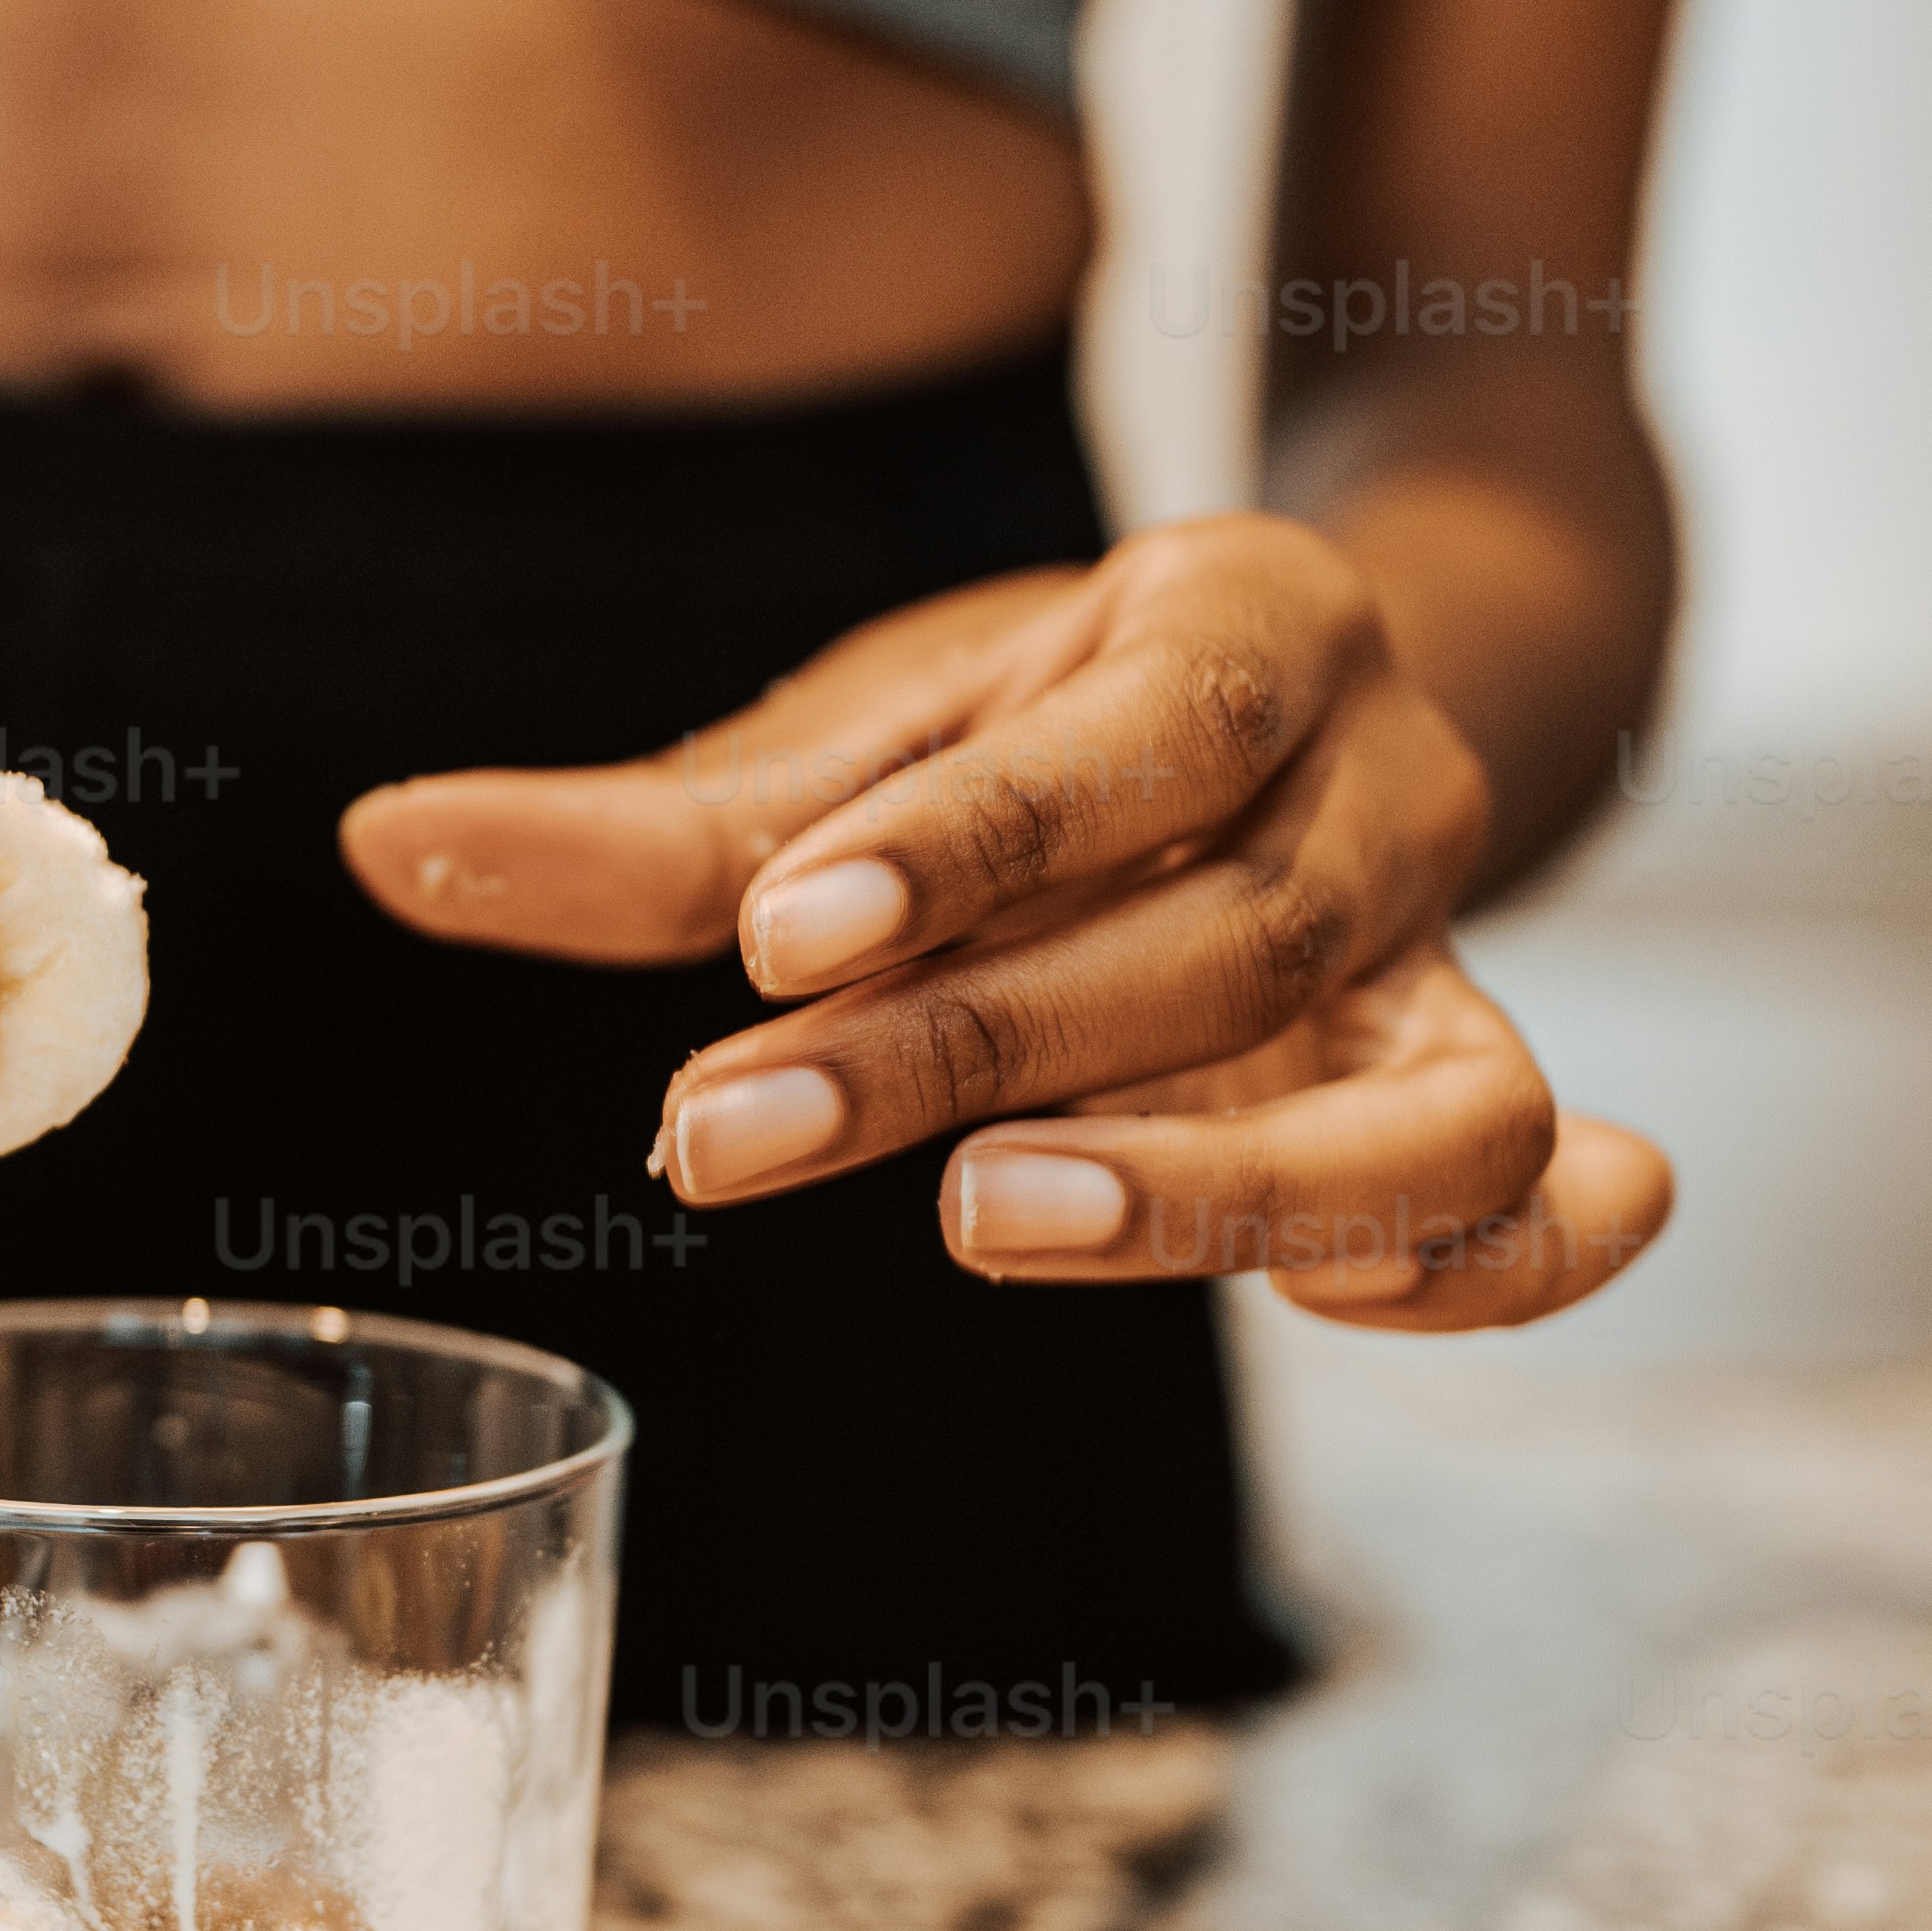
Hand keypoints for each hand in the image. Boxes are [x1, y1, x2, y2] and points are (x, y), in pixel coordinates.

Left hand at [340, 510, 1668, 1333]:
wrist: (1311, 717)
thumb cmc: (1053, 737)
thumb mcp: (870, 738)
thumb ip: (648, 829)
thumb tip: (386, 853)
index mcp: (1249, 622)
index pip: (1145, 732)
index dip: (968, 845)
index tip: (774, 937)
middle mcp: (1390, 787)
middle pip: (1233, 940)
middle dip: (978, 1045)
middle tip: (727, 1129)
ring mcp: (1457, 965)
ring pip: (1441, 1102)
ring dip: (1223, 1191)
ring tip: (982, 1226)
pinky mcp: (1474, 1105)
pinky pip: (1545, 1209)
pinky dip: (1476, 1272)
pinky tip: (1321, 1308)